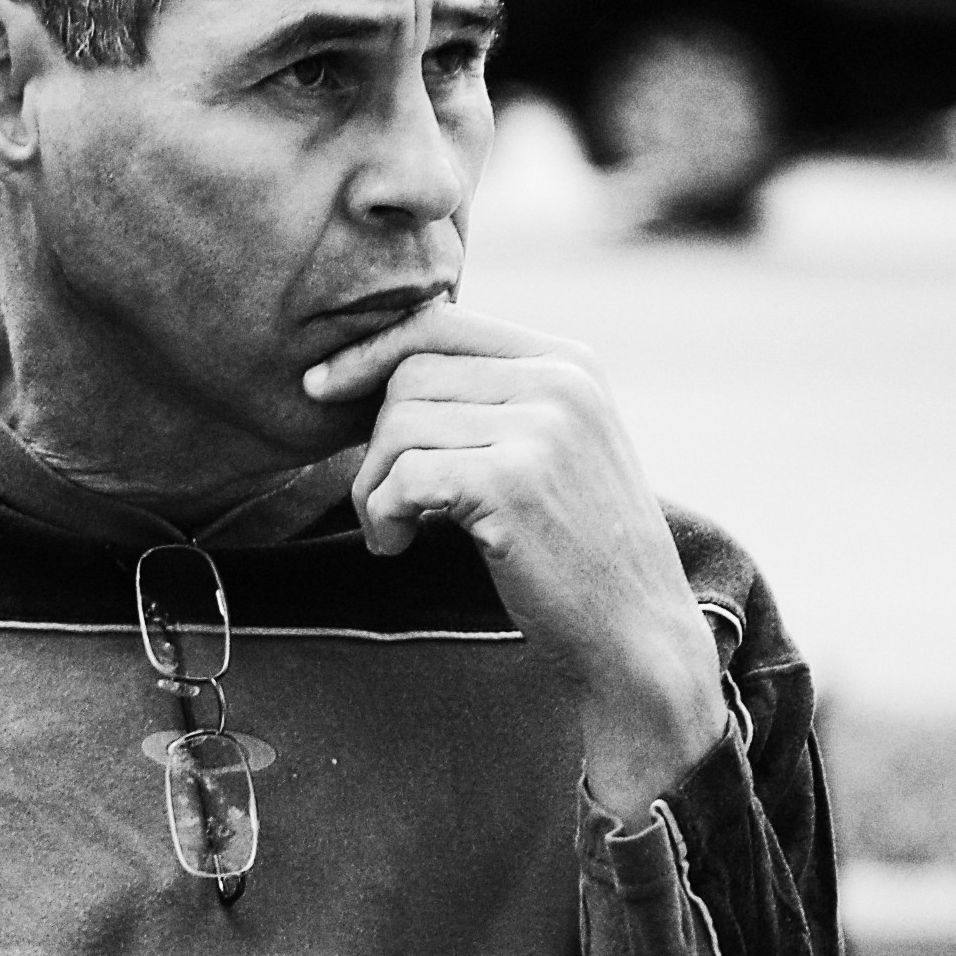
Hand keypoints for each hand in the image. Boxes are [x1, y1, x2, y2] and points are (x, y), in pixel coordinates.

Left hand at [304, 303, 729, 823]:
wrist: (635, 635)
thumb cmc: (574, 549)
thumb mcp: (548, 448)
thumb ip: (489, 397)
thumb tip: (375, 363)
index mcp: (568, 362)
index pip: (439, 320)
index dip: (368, 350)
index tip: (320, 386)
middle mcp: (561, 381)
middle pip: (409, 374)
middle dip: (373, 441)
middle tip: (379, 500)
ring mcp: (542, 428)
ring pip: (398, 426)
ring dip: (371, 486)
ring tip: (391, 529)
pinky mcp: (513, 482)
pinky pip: (403, 476)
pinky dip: (380, 514)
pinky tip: (397, 545)